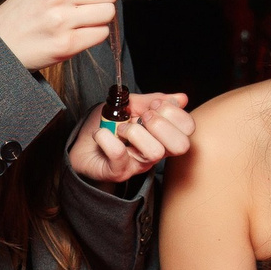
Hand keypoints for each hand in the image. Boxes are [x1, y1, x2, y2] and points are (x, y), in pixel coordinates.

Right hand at [0, 0, 128, 71]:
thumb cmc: (25, 11)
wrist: (0, 45)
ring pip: (108, 12)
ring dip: (101, 18)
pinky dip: (94, 35)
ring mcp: (62, 19)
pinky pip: (101, 34)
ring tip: (81, 20)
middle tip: (96, 3)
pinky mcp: (66, 44)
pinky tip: (77, 33)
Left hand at [70, 90, 193, 184]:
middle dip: (161, 124)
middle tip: (142, 118)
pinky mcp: (119, 171)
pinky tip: (101, 134)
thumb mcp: (131, 105)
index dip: (174, 112)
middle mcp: (156, 152)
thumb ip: (153, 101)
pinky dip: (107, 138)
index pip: (188, 128)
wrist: (82, 143)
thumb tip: (181, 98)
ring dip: (134, 132)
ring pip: (154, 152)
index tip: (154, 105)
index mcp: (163, 135)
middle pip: (181, 145)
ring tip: (120, 129)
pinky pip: (119, 154)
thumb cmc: (109, 125)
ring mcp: (139, 164)